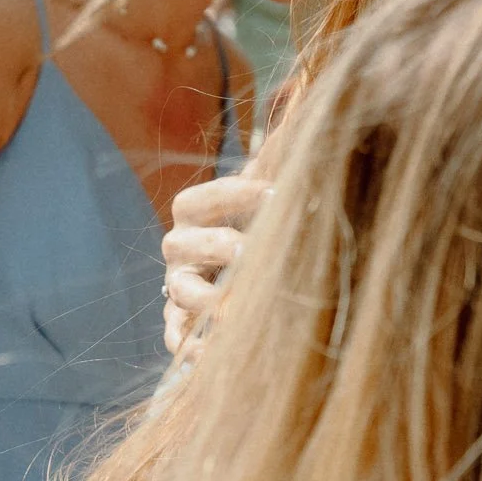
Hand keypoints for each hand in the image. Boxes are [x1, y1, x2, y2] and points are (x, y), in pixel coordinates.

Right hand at [161, 175, 270, 360]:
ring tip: (229, 305)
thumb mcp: (263, 192)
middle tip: (249, 251)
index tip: (276, 193)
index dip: (234, 193)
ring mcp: (178, 286)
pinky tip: (209, 355)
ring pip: (179, 291)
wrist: (243, 266)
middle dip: (217, 246)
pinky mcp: (182, 321)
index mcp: (194, 213)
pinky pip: (176, 336)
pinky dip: (189, 347)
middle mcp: (180, 248)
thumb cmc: (257, 219)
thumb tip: (305, 126)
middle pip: (182, 244)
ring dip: (204, 298)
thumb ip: (275, 165)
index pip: (200, 199)